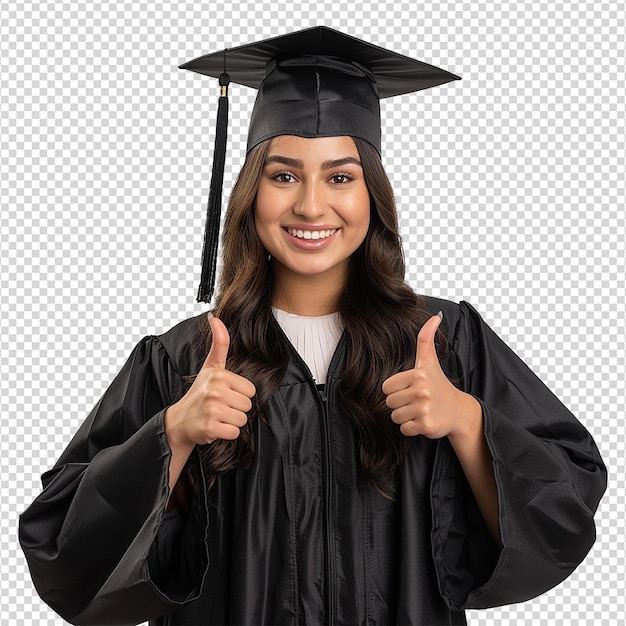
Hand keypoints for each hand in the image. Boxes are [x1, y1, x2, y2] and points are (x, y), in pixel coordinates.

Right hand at [165, 316, 256, 448]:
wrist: (179, 422)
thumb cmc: (199, 393)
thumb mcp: (210, 366)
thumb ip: (219, 343)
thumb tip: (215, 317)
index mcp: (218, 375)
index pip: (250, 390)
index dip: (239, 395)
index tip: (224, 394)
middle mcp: (215, 390)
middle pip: (248, 405)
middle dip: (236, 409)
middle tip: (220, 407)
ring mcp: (212, 409)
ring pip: (243, 419)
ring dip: (232, 422)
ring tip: (218, 417)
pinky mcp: (210, 427)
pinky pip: (234, 432)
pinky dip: (227, 434)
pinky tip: (215, 427)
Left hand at [382, 314, 478, 438]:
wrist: (458, 410)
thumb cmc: (439, 385)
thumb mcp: (430, 361)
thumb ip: (426, 338)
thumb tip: (434, 316)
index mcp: (418, 374)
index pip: (386, 387)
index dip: (396, 390)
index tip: (411, 389)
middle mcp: (421, 390)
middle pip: (389, 402)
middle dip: (400, 404)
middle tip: (417, 401)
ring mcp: (424, 408)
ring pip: (395, 416)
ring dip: (405, 417)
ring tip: (420, 410)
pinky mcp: (426, 424)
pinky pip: (404, 429)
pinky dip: (411, 428)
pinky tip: (423, 420)